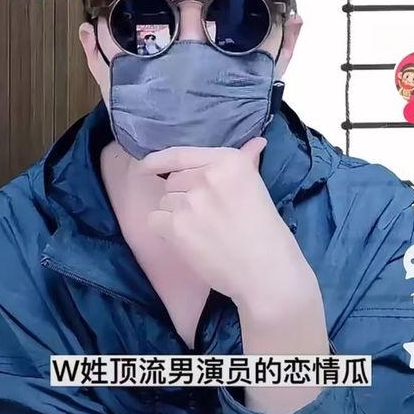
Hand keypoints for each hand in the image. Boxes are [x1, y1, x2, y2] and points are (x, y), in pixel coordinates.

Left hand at [138, 138, 307, 306]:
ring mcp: (191, 200)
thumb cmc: (266, 232)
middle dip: (182, 195)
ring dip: (175, 214)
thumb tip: (256, 142)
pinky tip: (188, 241)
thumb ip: (247, 161)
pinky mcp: (177, 226)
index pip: (180, 154)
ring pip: (164, 200)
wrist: (266, 271)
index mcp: (228, 161)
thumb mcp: (257, 188)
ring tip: (202, 230)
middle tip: (205, 215)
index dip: (159, 160)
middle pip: (172, 180)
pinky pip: (155, 220)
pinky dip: (165, 230)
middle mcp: (207, 175)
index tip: (147, 165)